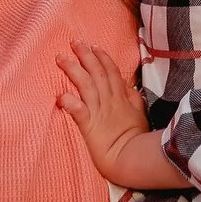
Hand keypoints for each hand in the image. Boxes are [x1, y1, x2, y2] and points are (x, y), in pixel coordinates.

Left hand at [56, 43, 154, 176]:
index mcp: (121, 98)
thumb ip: (133, 98)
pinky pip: (79, 112)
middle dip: (85, 55)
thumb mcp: (140, 114)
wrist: (133, 160)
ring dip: (74, 70)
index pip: (111, 72)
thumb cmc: (136, 139)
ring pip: (86, 86)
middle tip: (74, 41)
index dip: (102, 57)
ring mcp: (99, 113)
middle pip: (97, 73)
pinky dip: (71, 103)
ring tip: (61, 58)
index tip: (94, 45)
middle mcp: (110, 101)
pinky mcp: (90, 127)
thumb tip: (130, 85)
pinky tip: (61, 95)